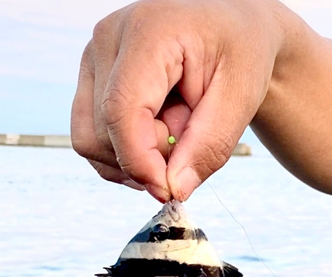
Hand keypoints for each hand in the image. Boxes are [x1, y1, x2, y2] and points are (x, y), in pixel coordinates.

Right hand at [71, 0, 285, 201]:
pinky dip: (125, 152)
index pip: (121, 111)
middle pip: (103, 133)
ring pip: (90, 140)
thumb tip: (174, 190)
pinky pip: (92, 137)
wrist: (233, 29)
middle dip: (149, 157)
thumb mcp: (241, 99)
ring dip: (136, 156)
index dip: (141, 162)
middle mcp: (108, 40)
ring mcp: (95, 59)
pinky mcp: (94, 79)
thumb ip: (208, 147)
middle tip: (190, 136)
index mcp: (149, 33)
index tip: (171, 192)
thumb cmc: (241, 52)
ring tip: (175, 130)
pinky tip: (157, 136)